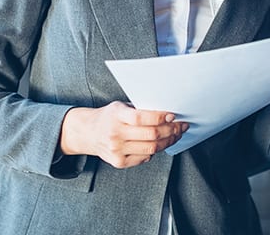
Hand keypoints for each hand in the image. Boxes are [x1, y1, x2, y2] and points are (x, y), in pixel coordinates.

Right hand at [59, 101, 187, 168]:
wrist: (87, 133)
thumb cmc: (109, 117)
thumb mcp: (120, 107)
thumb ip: (140, 110)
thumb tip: (167, 114)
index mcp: (117, 116)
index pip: (142, 118)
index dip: (161, 118)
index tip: (173, 116)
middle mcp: (116, 134)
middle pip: (151, 135)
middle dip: (171, 130)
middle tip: (181, 126)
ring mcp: (117, 150)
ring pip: (151, 148)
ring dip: (168, 142)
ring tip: (175, 135)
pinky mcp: (119, 162)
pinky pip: (144, 158)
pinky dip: (155, 151)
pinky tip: (159, 144)